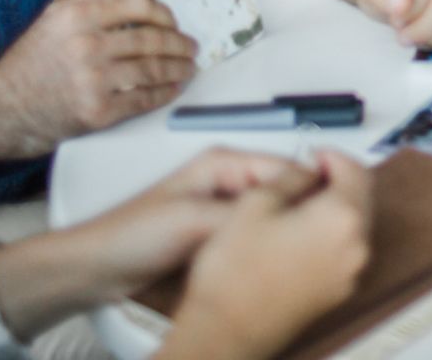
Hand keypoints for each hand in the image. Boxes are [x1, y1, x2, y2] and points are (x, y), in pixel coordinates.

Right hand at [0, 0, 197, 157]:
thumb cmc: (25, 65)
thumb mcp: (51, 18)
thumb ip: (90, 0)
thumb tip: (132, 0)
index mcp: (77, 16)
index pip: (138, 5)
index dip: (164, 14)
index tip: (173, 22)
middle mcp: (86, 45)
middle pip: (151, 39)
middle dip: (179, 44)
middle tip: (191, 47)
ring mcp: (93, 80)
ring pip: (152, 69)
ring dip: (178, 69)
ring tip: (188, 68)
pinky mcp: (96, 111)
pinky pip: (142, 99)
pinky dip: (163, 93)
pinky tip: (171, 89)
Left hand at [52, 148, 318, 301]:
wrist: (97, 268)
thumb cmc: (133, 235)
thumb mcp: (195, 220)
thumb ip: (246, 215)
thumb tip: (292, 215)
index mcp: (225, 163)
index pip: (289, 168)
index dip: (314, 191)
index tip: (334, 215)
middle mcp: (229, 181)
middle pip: (285, 194)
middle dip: (300, 216)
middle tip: (314, 242)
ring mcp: (225, 210)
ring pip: (273, 220)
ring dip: (283, 237)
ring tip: (295, 257)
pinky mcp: (220, 237)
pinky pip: (256, 240)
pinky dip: (266, 252)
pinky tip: (273, 268)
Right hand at [166, 149, 373, 359]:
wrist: (224, 332)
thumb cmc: (234, 272)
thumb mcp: (256, 203)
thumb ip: (291, 178)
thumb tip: (308, 170)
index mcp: (341, 218)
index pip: (356, 171)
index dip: (334, 156)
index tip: (314, 155)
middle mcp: (356, 246)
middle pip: (361, 197)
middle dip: (338, 180)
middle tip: (308, 175)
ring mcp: (350, 273)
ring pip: (355, 225)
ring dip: (335, 207)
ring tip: (299, 204)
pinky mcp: (338, 293)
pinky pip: (345, 251)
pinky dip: (331, 234)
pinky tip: (300, 234)